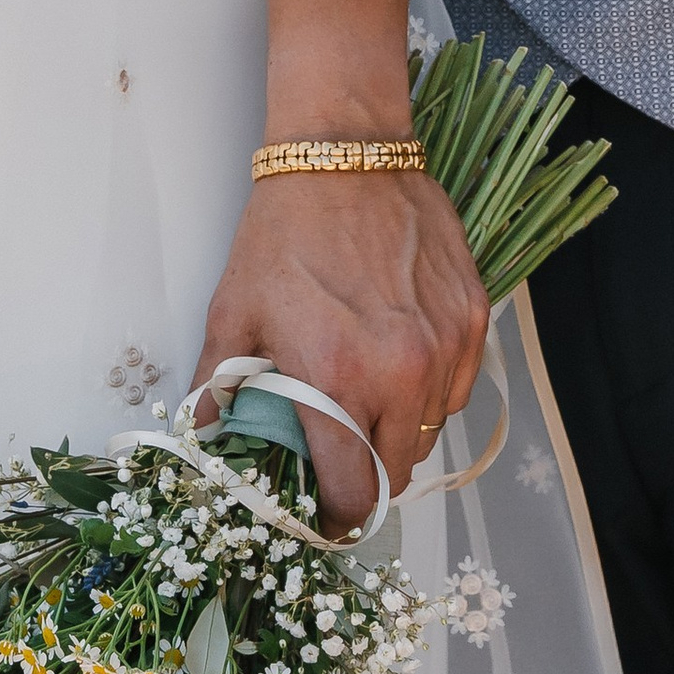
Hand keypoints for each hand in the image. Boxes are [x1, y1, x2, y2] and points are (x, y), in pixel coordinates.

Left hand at [195, 0, 488, 536]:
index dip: (336, 517)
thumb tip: (201, 440)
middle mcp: (400, 373)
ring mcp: (444, 346)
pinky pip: (456, 388)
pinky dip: (430, 392)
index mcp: (336, 380)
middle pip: (396, 474)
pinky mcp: (472, 319)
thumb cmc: (284, 232)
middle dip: (366, 477)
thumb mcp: (234, 310)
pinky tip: (398, 362)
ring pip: (430, 432)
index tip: (323, 514)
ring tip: (365, 400)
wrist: (346, 156)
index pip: (353, 495)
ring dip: (398, 433)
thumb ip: (214, 386)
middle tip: (339, 455)